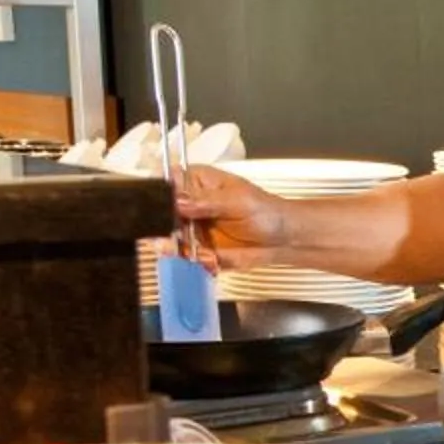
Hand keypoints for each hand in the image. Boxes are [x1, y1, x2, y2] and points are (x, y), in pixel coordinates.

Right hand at [171, 165, 290, 268]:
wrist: (284, 239)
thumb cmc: (266, 211)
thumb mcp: (238, 202)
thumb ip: (207, 202)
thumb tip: (179, 202)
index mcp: (196, 181)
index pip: (167, 184)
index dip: (160, 197)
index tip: (168, 211)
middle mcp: (188, 204)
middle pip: (161, 214)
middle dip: (167, 229)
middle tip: (180, 238)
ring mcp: (191, 228)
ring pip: (169, 239)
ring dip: (181, 249)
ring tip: (202, 253)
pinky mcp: (197, 249)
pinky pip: (185, 258)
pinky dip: (195, 262)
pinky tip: (211, 261)